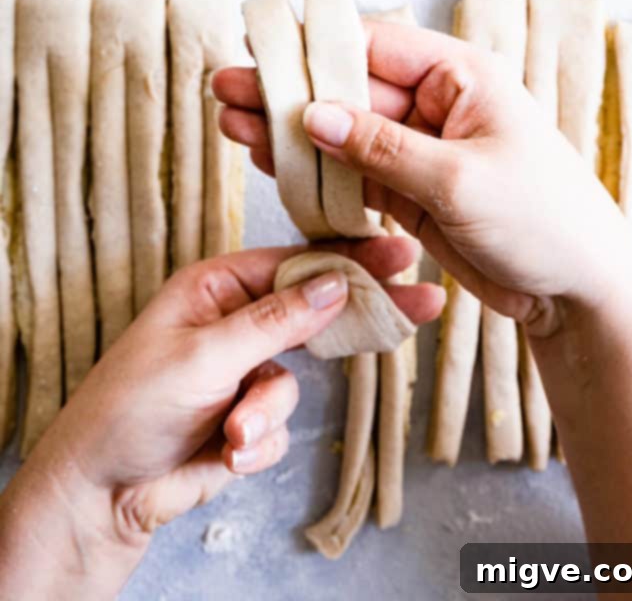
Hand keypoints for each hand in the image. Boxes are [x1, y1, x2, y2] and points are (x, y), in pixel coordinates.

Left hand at [0, 239, 440, 599]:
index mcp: (217, 288)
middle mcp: (234, 322)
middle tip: (415, 306)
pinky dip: (257, 443)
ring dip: (267, 413)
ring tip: (233, 434)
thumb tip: (334, 284)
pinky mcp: (245, 418)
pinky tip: (223, 453)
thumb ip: (276, 320)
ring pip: (294, 383)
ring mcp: (241, 372)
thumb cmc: (130, 407)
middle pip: (311, 314)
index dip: (349, 258)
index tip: (399, 254)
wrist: (100, 492)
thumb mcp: (204, 354)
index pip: (295, 263)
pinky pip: (280, 425)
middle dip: (350, 324)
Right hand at [215, 20, 631, 335]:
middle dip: (289, 91)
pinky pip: (353, 174)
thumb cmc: (542, 220)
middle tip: (228, 86)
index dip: (316, 47)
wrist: (575, 289)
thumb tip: (314, 116)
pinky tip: (270, 160)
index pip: (376, 47)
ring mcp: (419, 150)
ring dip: (291, 132)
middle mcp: (436, 106)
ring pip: (344, 133)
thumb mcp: (459, 179)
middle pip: (350, 90)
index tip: (262, 46)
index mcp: (460, 77)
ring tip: (232, 121)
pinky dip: (314, 172)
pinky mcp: (410, 192)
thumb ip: (382, 148)